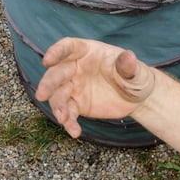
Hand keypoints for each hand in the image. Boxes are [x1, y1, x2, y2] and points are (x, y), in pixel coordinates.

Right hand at [36, 38, 156, 138]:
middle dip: (48, 84)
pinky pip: (69, 113)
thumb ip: (128, 66)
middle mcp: (76, 68)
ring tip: (63, 119)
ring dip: (57, 107)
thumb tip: (128, 57)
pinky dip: (69, 123)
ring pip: (58, 95)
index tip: (47, 61)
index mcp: (88, 52)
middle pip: (56, 74)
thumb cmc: (136, 77)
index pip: (68, 48)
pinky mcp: (77, 104)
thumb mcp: (135, 71)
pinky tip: (74, 131)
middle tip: (42, 95)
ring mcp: (74, 86)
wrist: (138, 97)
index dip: (56, 52)